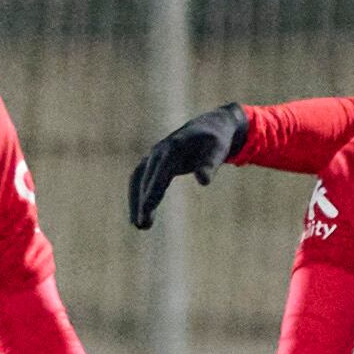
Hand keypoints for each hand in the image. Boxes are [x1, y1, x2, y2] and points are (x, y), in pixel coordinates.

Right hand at [127, 104, 247, 229]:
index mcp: (173, 147)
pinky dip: (137, 196)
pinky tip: (141, 215)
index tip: (146, 210)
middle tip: (142, 226)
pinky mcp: (154, 162)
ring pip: (137, 179)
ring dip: (135, 201)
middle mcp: (159, 151)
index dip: (152, 191)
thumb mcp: (218, 151)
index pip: (159, 172)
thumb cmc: (215, 141)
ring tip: (139, 226)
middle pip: (145, 178)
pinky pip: (140, 179)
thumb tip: (203, 182)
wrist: (209, 127)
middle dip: (142, 201)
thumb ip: (210, 165)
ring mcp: (154, 155)